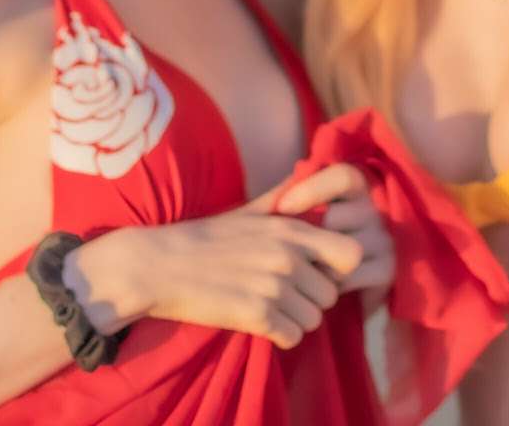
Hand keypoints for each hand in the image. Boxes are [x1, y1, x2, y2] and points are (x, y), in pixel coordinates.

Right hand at [67, 189, 363, 349]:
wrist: (157, 265)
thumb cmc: (204, 238)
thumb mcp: (249, 210)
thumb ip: (283, 196)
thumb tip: (306, 170)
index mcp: (290, 229)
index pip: (351, 255)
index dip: (338, 269)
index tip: (315, 273)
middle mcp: (288, 256)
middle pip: (331, 295)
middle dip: (311, 300)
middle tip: (283, 296)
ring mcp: (273, 286)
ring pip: (314, 320)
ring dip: (294, 320)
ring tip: (269, 309)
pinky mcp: (256, 315)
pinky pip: (292, 337)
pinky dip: (279, 336)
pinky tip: (259, 324)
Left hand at [272, 163, 394, 306]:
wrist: (351, 279)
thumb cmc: (313, 236)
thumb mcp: (302, 211)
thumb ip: (287, 197)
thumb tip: (274, 201)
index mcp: (360, 185)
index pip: (343, 176)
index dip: (311, 189)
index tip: (283, 208)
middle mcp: (378, 208)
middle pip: (333, 218)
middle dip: (307, 236)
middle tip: (286, 247)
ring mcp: (385, 239)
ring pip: (339, 250)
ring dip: (315, 264)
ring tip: (302, 268)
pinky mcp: (388, 270)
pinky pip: (348, 277)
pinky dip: (329, 283)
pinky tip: (320, 283)